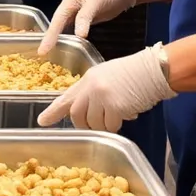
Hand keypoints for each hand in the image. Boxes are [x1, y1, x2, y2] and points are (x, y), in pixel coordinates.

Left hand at [36, 47, 174, 131]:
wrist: (153, 70)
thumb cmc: (134, 73)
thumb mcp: (107, 77)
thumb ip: (95, 92)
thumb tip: (92, 113)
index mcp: (88, 79)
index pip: (66, 97)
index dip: (53, 111)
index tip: (42, 121)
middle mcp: (91, 87)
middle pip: (77, 115)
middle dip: (85, 124)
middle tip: (97, 124)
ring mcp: (102, 96)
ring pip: (94, 123)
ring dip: (105, 125)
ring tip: (118, 114)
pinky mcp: (115, 106)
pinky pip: (110, 125)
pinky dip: (118, 125)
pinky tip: (129, 113)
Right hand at [38, 0, 137, 53]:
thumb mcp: (96, 2)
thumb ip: (85, 18)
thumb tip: (78, 35)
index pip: (57, 19)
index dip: (50, 35)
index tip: (43, 49)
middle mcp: (71, 5)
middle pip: (58, 23)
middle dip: (50, 38)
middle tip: (42, 53)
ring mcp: (78, 11)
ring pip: (65, 26)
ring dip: (58, 37)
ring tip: (50, 52)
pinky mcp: (86, 18)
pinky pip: (74, 28)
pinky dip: (70, 36)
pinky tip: (67, 45)